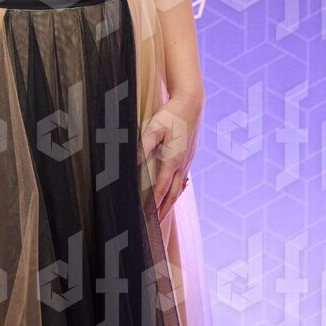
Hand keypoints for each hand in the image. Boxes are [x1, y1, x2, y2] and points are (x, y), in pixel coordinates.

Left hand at [139, 91, 203, 222]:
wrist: (191, 102)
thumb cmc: (171, 114)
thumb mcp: (153, 128)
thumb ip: (144, 146)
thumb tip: (134, 163)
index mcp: (173, 161)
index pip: (160, 189)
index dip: (153, 204)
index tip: (146, 216)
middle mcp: (182, 164)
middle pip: (172, 194)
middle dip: (163, 209)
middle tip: (155, 223)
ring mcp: (188, 160)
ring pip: (179, 186)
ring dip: (171, 200)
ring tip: (164, 211)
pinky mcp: (190, 154)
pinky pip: (183, 177)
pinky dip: (177, 188)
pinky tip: (174, 188)